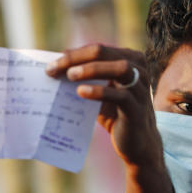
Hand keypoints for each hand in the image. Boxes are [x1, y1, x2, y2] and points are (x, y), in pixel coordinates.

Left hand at [46, 43, 172, 192]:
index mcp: (129, 60)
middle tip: (53, 68)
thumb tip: (53, 69)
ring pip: (120, 68)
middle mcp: (139, 69)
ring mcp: (141, 88)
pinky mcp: (138, 108)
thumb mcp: (99, 92)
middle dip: (76, 59)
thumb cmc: (113, 113)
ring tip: (70, 75)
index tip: (50, 64)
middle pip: (105, 53)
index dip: (73, 54)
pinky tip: (81, 92)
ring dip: (92, 69)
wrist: (136, 143)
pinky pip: (121, 95)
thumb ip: (84, 79)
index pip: (97, 49)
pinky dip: (100, 91)